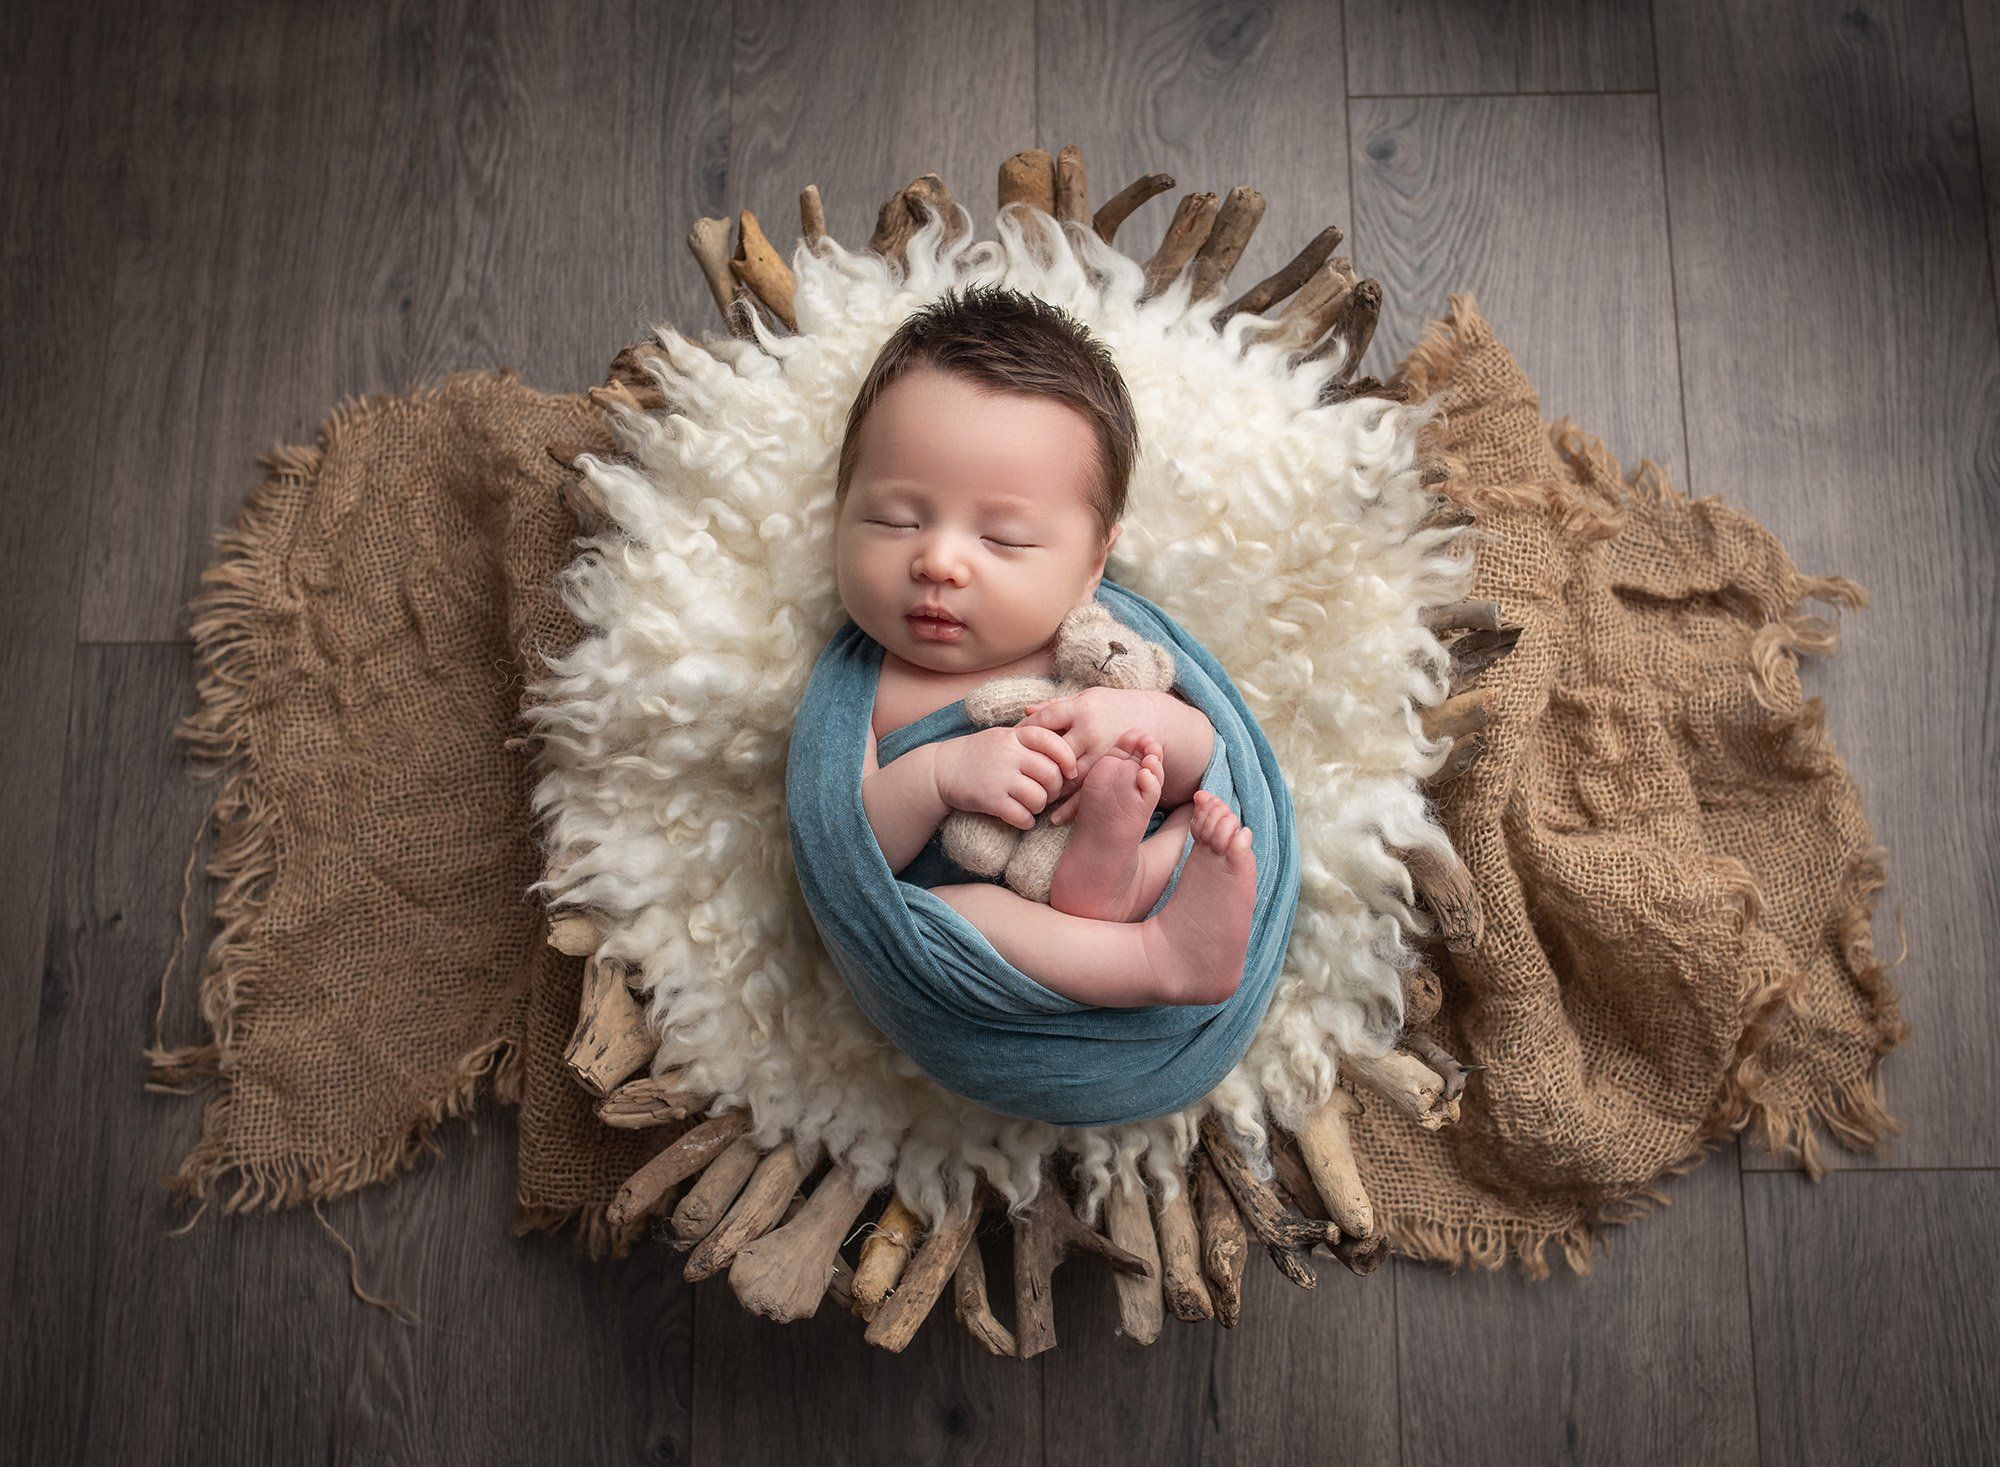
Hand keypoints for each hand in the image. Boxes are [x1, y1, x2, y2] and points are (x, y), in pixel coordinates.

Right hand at [931, 724, 1078, 831]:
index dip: (1068, 759)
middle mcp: (1009, 754)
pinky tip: (1021, 818)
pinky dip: (1026, 821)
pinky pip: (1022, 816)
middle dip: (1055, 789)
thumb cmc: (980, 754)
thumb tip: (1070, 751)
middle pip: (1051, 774)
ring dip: (1040, 807)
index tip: (1070, 772)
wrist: (941, 769)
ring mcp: (999, 777)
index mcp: (1015, 735)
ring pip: (1039, 798)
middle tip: (1047, 793)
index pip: (1053, 742)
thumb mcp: (1004, 737)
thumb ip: (1032, 740)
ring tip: (1031, 806)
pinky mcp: (990, 800)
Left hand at [1016, 688, 1169, 814]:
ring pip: (1069, 777)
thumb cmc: (1110, 707)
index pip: (1046, 719)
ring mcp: (1101, 753)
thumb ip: (1056, 706)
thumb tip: (1026, 711)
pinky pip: (1088, 793)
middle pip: (1054, 751)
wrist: (1151, 718)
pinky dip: (1070, 808)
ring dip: (1049, 790)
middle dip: (1035, 763)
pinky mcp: (1110, 771)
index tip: (1015, 739)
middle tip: (1017, 772)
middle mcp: (1091, 732)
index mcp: (1081, 709)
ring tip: (1032, 799)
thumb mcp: (1084, 699)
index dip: (1027, 729)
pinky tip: (1055, 819)